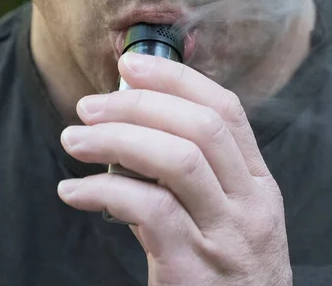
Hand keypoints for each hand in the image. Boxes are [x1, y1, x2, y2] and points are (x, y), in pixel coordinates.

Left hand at [58, 52, 291, 285]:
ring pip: (178, 161)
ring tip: (75, 139)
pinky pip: (148, 211)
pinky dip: (103, 192)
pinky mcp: (192, 267)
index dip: (178, 80)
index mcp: (258, 184)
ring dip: (118, 139)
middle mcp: (250, 204)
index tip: (133, 66)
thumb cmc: (225, 273)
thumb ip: (193, 179)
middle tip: (90, 106)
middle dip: (140, 105)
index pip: (227, 111)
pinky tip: (74, 192)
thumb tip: (131, 132)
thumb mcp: (228, 220)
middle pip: (201, 127)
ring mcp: (224, 236)